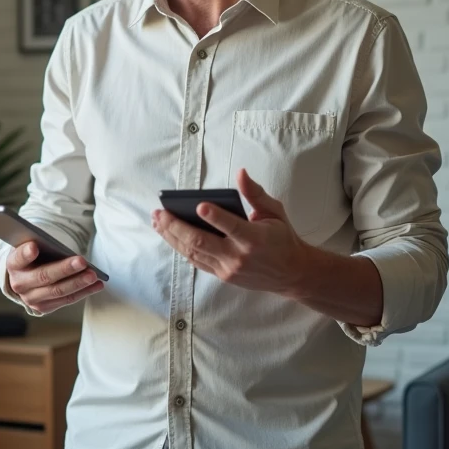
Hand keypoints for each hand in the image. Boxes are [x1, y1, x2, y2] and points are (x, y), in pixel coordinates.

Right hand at [5, 241, 103, 313]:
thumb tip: (57, 248)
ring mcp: (31, 299)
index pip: (18, 258)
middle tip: (82, 262)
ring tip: (94, 275)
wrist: (25, 278)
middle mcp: (19, 284)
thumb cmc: (33, 257)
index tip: (34, 247)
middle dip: (65, 269)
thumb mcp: (30, 246)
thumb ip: (38, 244)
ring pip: (58, 291)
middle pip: (44, 277)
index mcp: (13, 264)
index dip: (26, 254)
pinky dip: (83, 292)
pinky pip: (66, 300)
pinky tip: (97, 284)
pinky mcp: (43, 308)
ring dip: (78, 283)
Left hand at [151, 169, 309, 294]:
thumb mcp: (275, 212)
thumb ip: (255, 194)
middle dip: (176, 227)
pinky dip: (180, 247)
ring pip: (193, 253)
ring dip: (172, 236)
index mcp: (255, 238)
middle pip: (201, 242)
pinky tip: (168, 235)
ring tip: (157, 221)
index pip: (232, 227)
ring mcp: (228, 269)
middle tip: (159, 212)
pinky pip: (196, 261)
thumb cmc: (282, 238)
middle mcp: (239, 256)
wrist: (291, 274)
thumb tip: (241, 173)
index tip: (200, 205)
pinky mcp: (222, 275)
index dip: (215, 217)